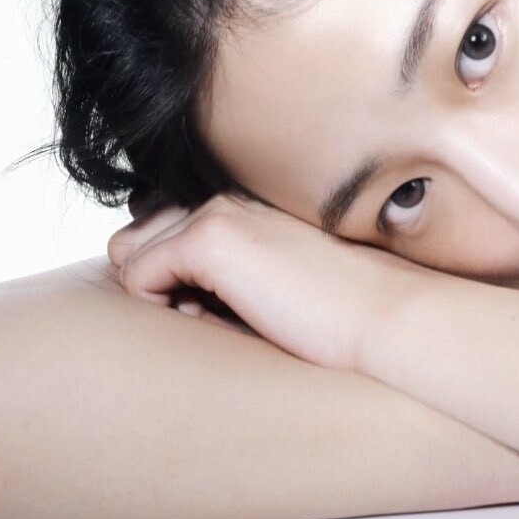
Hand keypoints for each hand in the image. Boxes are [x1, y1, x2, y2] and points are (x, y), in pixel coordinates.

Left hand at [106, 194, 440, 371]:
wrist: (388, 316)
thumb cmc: (345, 317)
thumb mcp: (280, 288)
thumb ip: (232, 279)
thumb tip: (179, 302)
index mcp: (247, 206)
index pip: (166, 230)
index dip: (176, 278)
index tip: (221, 309)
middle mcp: (227, 198)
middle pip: (137, 238)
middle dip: (158, 283)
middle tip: (212, 317)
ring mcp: (217, 214)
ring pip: (129, 254)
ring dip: (156, 292)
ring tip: (212, 318)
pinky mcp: (211, 240)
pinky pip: (136, 277)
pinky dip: (159, 307)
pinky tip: (214, 320)